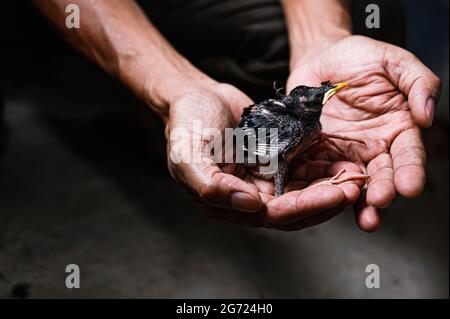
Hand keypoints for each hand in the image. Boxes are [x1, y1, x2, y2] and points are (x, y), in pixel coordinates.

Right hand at [166, 81, 365, 229]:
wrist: (194, 96)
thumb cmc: (186, 124)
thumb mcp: (187, 156)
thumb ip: (211, 186)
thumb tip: (251, 206)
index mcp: (227, 204)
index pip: (272, 214)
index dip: (305, 207)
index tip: (336, 194)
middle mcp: (248, 197)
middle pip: (294, 208)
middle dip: (326, 200)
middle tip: (356, 187)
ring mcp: (262, 179)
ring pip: (302, 191)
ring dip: (330, 187)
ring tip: (358, 176)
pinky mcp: (274, 160)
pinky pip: (302, 169)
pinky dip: (322, 168)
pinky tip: (344, 161)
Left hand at [287, 35, 440, 230]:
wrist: (321, 58)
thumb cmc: (360, 58)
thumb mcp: (395, 62)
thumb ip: (418, 84)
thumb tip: (427, 116)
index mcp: (397, 128)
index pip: (408, 154)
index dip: (410, 171)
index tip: (410, 186)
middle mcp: (373, 146)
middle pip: (381, 174)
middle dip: (383, 190)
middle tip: (380, 201)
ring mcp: (343, 152)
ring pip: (352, 182)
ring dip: (356, 201)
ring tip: (362, 217)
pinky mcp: (317, 153)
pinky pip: (319, 172)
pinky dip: (321, 187)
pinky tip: (323, 199)